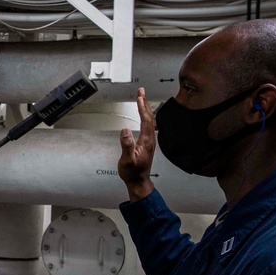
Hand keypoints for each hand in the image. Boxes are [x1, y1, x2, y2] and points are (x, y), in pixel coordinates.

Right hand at [118, 87, 155, 201]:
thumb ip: (126, 145)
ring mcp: (149, 141)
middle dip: (145, 103)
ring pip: (150, 121)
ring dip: (146, 109)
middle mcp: (150, 139)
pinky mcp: (147, 144)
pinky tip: (143, 116)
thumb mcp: (127, 160)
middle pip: (150, 117)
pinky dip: (145, 117)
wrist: (138, 181)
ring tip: (142, 100)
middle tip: (141, 92)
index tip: (139, 96)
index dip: (142, 107)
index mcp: (146, 141)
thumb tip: (125, 130)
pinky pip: (148, 126)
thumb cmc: (132, 172)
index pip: (146, 119)